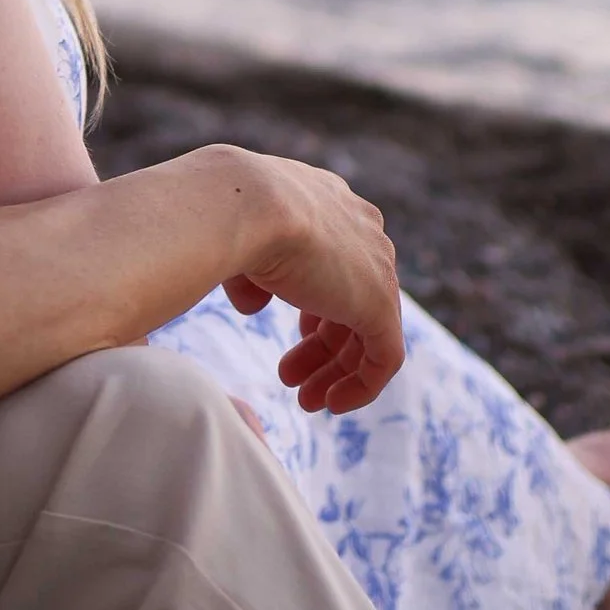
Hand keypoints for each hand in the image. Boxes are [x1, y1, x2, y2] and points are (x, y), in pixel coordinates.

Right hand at [215, 151, 404, 410]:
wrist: (245, 204)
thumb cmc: (225, 216)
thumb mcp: (237, 241)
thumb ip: (253, 276)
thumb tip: (253, 304)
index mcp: (330, 204)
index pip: (337, 264)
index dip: (317, 306)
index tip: (296, 335)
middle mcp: (361, 229)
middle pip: (353, 298)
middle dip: (323, 345)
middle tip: (290, 378)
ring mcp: (376, 266)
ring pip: (369, 330)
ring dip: (337, 370)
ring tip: (305, 400)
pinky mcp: (380, 303)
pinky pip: (385, 356)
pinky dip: (362, 385)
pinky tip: (332, 405)